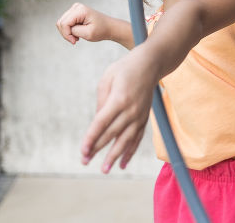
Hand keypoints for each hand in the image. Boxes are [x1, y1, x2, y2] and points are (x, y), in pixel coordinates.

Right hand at [56, 3, 112, 43]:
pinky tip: (77, 33)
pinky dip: (69, 30)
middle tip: (75, 40)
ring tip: (77, 37)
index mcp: (80, 10)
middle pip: (61, 22)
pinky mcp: (74, 12)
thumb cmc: (101, 30)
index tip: (74, 42)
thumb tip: (64, 28)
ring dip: (68, 32)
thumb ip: (73, 31)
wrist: (109, 27)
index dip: (66, 35)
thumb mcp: (88, 34)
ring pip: (61, 23)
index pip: (64, 23)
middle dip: (66, 33)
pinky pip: (65, 22)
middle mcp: (76, 7)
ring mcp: (75, 8)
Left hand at [80, 46, 157, 171]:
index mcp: (119, 99)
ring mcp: (140, 115)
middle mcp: (131, 110)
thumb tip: (97, 123)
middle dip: (97, 149)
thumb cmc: (125, 69)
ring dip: (114, 156)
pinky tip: (122, 163)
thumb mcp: (107, 79)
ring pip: (126, 140)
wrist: (151, 63)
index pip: (101, 123)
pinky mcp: (145, 118)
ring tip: (105, 169)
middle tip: (84, 161)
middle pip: (112, 134)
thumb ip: (101, 101)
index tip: (83, 151)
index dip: (91, 138)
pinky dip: (130, 151)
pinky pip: (137, 138)